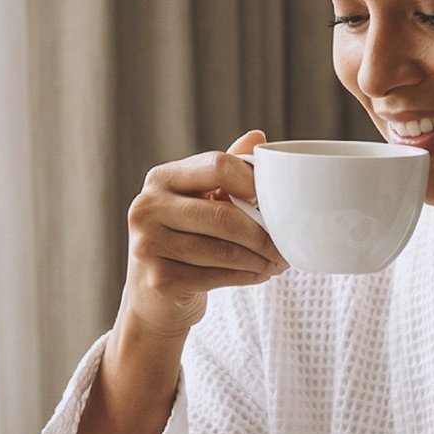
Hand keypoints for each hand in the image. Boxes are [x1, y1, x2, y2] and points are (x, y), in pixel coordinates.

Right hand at [118, 130, 285, 338]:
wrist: (153, 296)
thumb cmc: (183, 240)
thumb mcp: (199, 201)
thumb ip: (224, 171)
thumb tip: (258, 137)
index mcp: (161, 178)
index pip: (217, 166)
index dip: (252, 182)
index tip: (275, 201)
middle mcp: (147, 207)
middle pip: (223, 215)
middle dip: (263, 233)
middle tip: (286, 244)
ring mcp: (149, 244)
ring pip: (224, 250)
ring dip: (260, 258)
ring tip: (278, 261)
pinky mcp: (160, 279)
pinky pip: (218, 276)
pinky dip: (247, 276)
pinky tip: (260, 274)